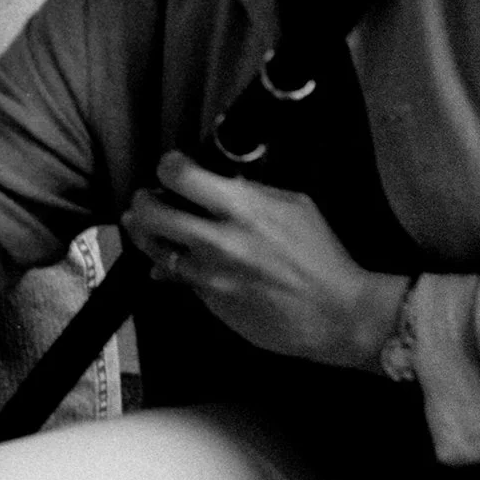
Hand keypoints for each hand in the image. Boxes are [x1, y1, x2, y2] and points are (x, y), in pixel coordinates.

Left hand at [123, 150, 408, 367]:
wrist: (337, 313)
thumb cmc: (321, 254)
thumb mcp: (292, 205)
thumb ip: (250, 192)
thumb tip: (217, 184)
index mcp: (242, 208)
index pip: (180, 176)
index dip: (168, 165)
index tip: (172, 167)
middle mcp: (218, 241)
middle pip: (151, 214)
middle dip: (142, 202)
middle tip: (147, 198)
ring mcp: (210, 276)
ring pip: (154, 251)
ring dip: (146, 235)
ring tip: (146, 226)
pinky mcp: (210, 304)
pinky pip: (177, 280)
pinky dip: (170, 267)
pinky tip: (173, 259)